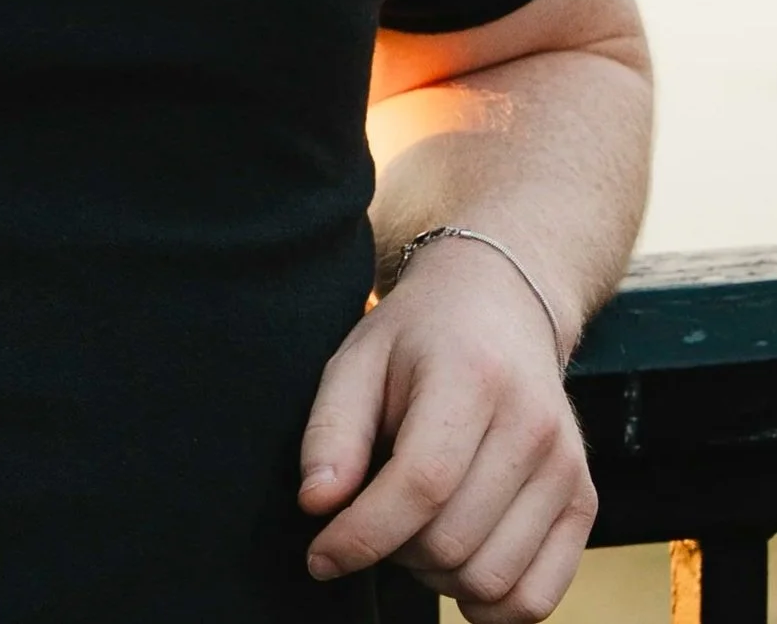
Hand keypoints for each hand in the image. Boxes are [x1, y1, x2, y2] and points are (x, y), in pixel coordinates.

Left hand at [297, 234, 595, 622]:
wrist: (502, 305)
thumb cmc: (420, 336)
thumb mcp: (359, 358)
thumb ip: (332, 431)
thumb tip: (317, 505)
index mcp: (472, 376)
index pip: (420, 485)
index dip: (362, 535)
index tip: (319, 556)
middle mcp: (531, 425)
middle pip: (450, 542)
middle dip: (393, 551)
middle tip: (374, 516)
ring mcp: (566, 467)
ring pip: (490, 579)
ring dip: (435, 578)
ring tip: (415, 531)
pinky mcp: (583, 501)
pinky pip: (537, 599)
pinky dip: (490, 605)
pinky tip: (458, 569)